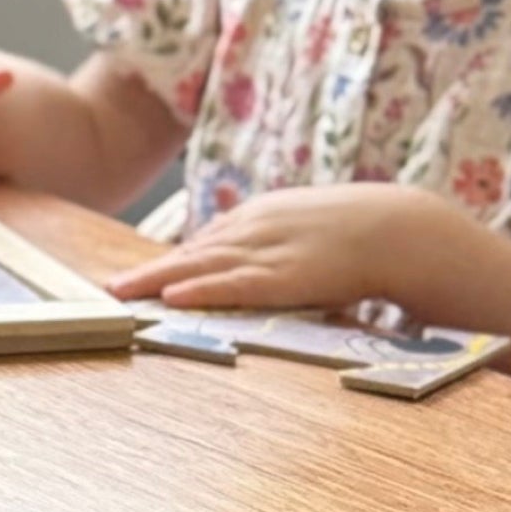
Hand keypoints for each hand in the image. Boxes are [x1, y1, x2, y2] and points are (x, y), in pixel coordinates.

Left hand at [107, 184, 453, 314]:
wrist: (404, 228)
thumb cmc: (364, 231)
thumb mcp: (312, 227)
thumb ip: (281, 242)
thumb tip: (263, 263)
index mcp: (263, 216)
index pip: (206, 242)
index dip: (169, 263)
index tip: (136, 279)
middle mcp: (256, 229)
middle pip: (191, 252)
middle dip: (148, 272)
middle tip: (107, 288)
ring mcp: (268, 251)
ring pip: (201, 266)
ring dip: (157, 281)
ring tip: (120, 294)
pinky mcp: (284, 276)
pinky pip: (234, 284)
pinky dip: (201, 289)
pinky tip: (172, 296)